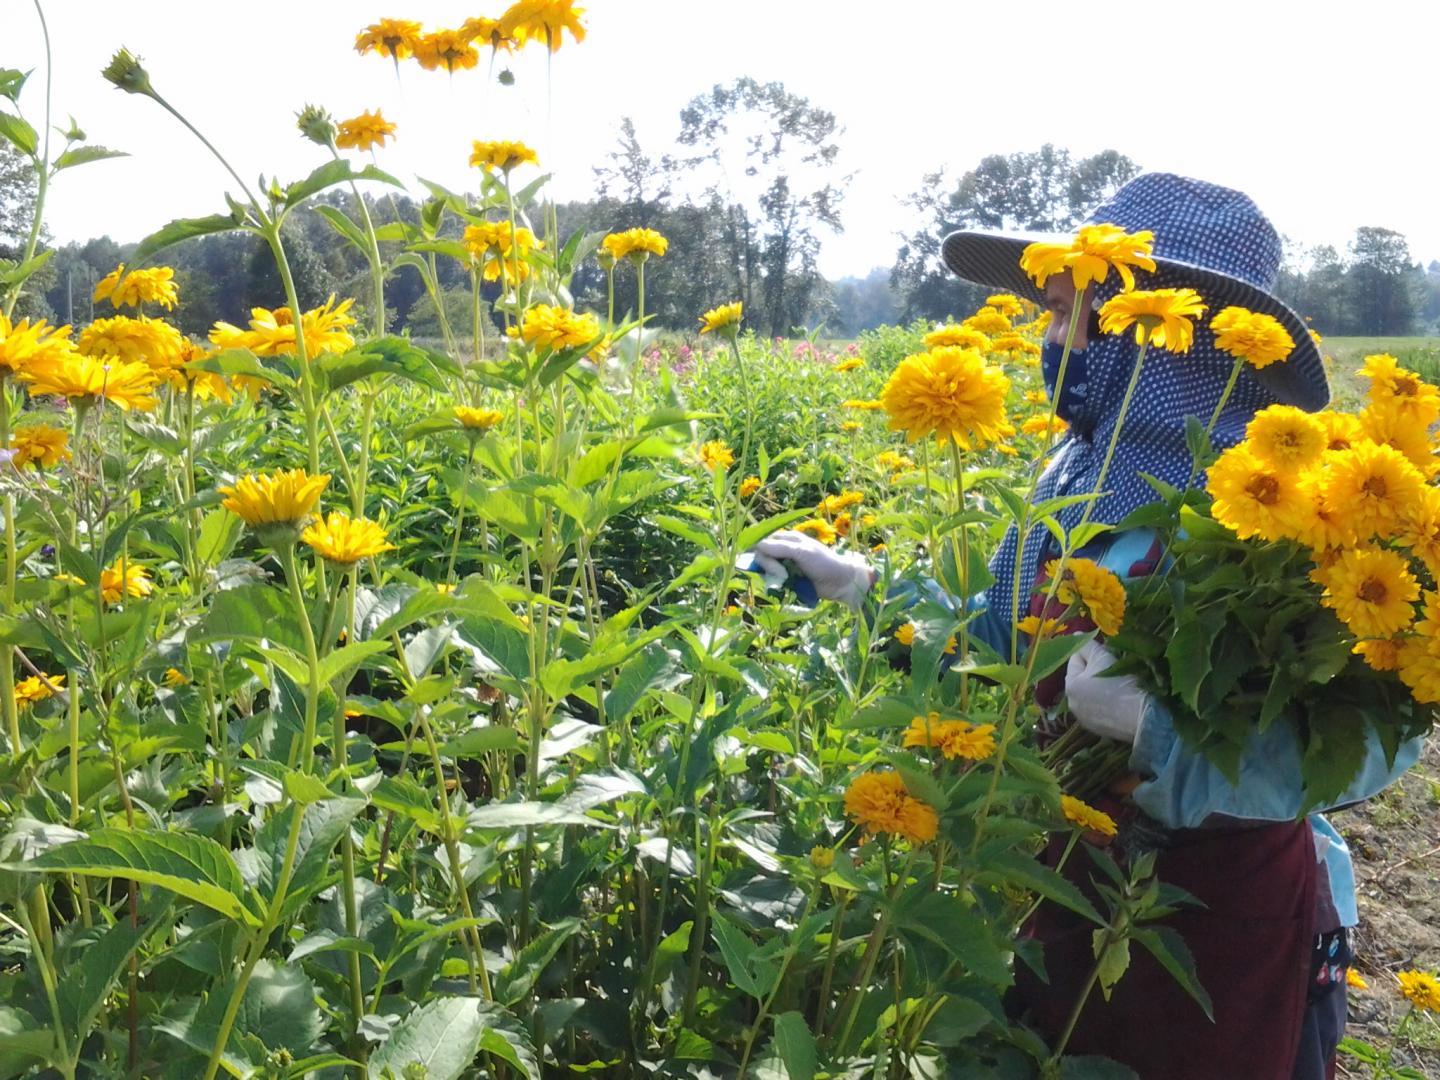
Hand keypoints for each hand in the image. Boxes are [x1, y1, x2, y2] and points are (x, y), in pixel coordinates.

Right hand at [750, 530, 875, 609]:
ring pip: (766, 570)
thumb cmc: (824, 562)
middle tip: (782, 575)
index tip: (771, 565)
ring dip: (772, 577)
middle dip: (769, 567)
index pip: (762, 542)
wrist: (841, 582)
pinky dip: (776, 585)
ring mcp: (785, 565)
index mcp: (787, 538)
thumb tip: (757, 547)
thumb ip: (780, 548)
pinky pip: (774, 581)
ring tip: (786, 581)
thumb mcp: (802, 552)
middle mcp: (783, 550)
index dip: (762, 553)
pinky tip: (785, 587)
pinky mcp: (788, 579)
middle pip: (762, 556)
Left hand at [1064, 640, 1146, 742]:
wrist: (1142, 716)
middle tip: (1115, 667)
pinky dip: (1107, 703)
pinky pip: (1100, 709)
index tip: (1108, 654)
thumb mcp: (1103, 657)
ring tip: (1119, 683)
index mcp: (1070, 686)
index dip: (1092, 653)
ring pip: (1091, 694)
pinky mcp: (1099, 730)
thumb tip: (1076, 635)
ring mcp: (1085, 719)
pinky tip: (1121, 700)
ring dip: (1101, 687)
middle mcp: (1072, 704)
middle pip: (1083, 678)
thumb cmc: (1120, 682)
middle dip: (1095, 670)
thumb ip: (1087, 645)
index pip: (1076, 660)